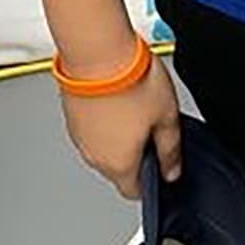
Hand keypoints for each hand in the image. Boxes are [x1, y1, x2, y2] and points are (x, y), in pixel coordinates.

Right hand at [61, 57, 181, 198]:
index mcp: (119, 164)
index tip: (162, 162)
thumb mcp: (167, 115)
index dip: (152, 179)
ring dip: (120, 135)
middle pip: (119, 168)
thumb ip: (170, 148)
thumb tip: (172, 169)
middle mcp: (94, 157)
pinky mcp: (72, 118)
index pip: (135, 191)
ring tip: (135, 104)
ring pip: (105, 148)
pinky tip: (118, 96)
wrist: (96, 53)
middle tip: (153, 124)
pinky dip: (105, 120)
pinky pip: (92, 129)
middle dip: (138, 153)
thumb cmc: (130, 81)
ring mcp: (80, 138)